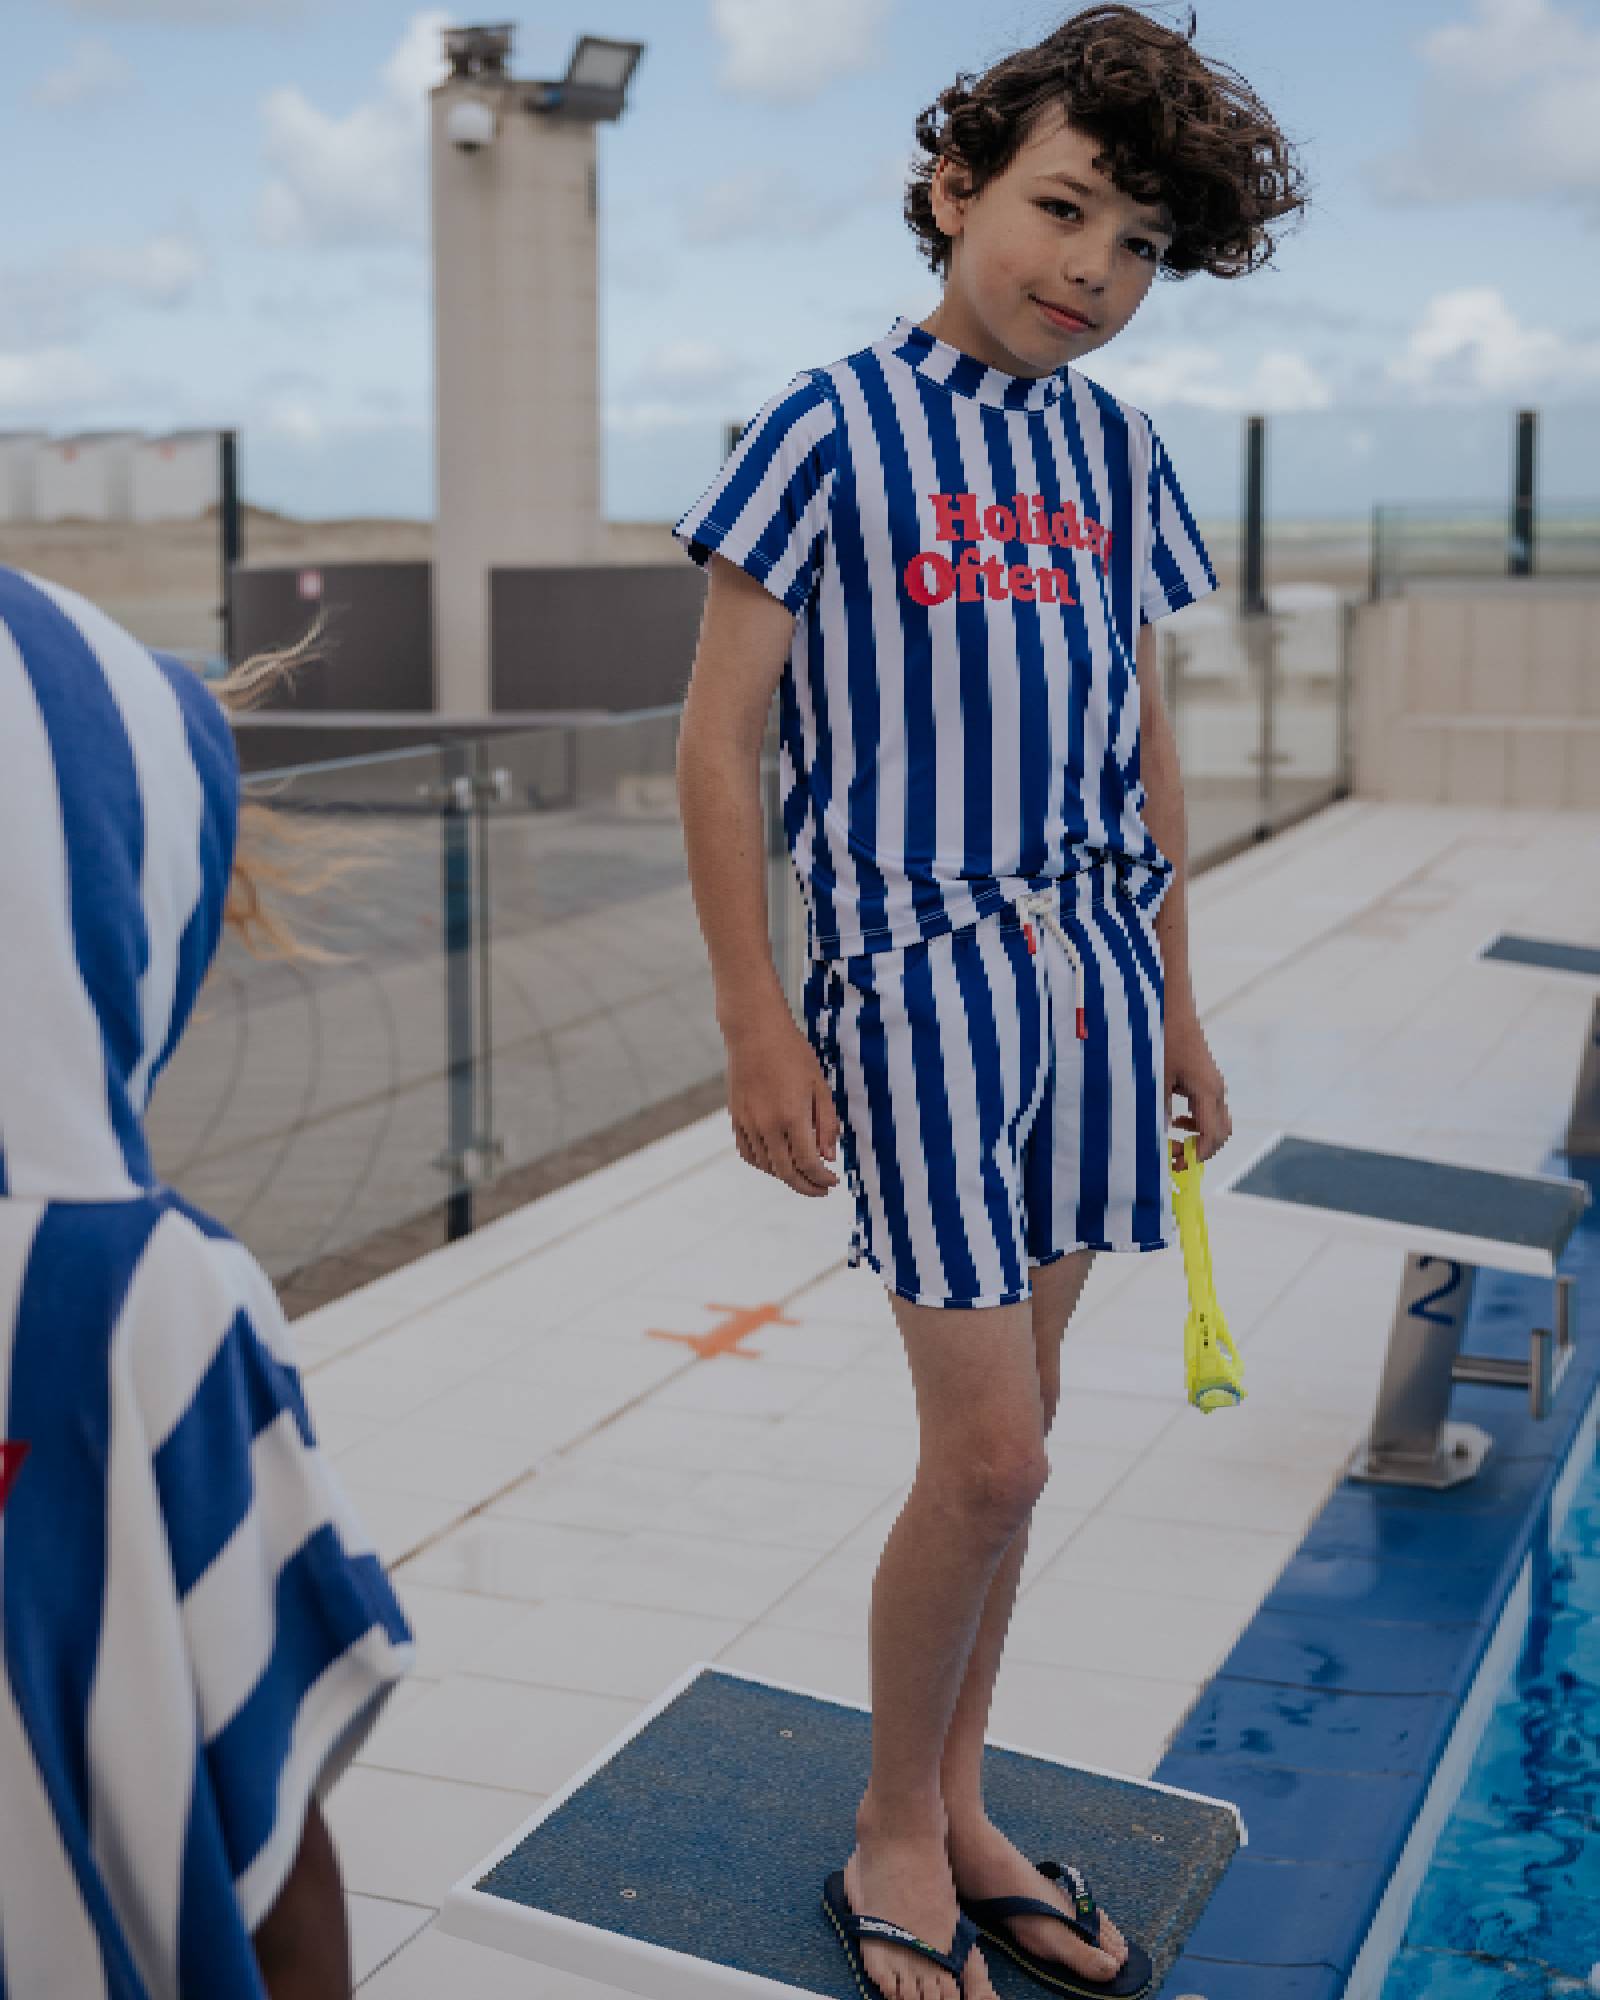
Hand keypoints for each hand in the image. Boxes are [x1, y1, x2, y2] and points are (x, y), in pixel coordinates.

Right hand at [725, 1013, 840, 1196]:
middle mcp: (767, 1125)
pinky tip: (776, 1161)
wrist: (754, 1031)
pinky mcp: (736, 1118)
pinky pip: (748, 1153)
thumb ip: (826, 1123)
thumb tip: (828, 1157)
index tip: (833, 1181)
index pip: (809, 1163)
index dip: (822, 1179)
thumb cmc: (792, 1053)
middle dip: (806, 1186)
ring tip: (802, 1173)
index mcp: (792, 1116)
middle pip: (786, 1172)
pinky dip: (763, 1164)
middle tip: (821, 1189)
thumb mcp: (819, 1085)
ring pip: (766, 1166)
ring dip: (786, 1176)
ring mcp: (748, 1123)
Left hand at [1165, 1004, 1229, 1168]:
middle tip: (1175, 1157)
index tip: (1179, 1165)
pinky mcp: (1207, 1080)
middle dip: (1202, 1150)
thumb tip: (1162, 1136)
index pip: (1212, 1136)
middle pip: (1221, 1133)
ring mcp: (1214, 1085)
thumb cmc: (1164, 1040)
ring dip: (1199, 1136)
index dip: (1198, 1155)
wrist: (1171, 1010)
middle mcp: (1217, 1090)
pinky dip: (1197, 1123)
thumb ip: (1161, 1110)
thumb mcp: (1157, 1079)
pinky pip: (1209, 1110)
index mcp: (1207, 1091)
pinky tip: (1176, 1120)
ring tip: (1173, 1140)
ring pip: (1217, 1123)